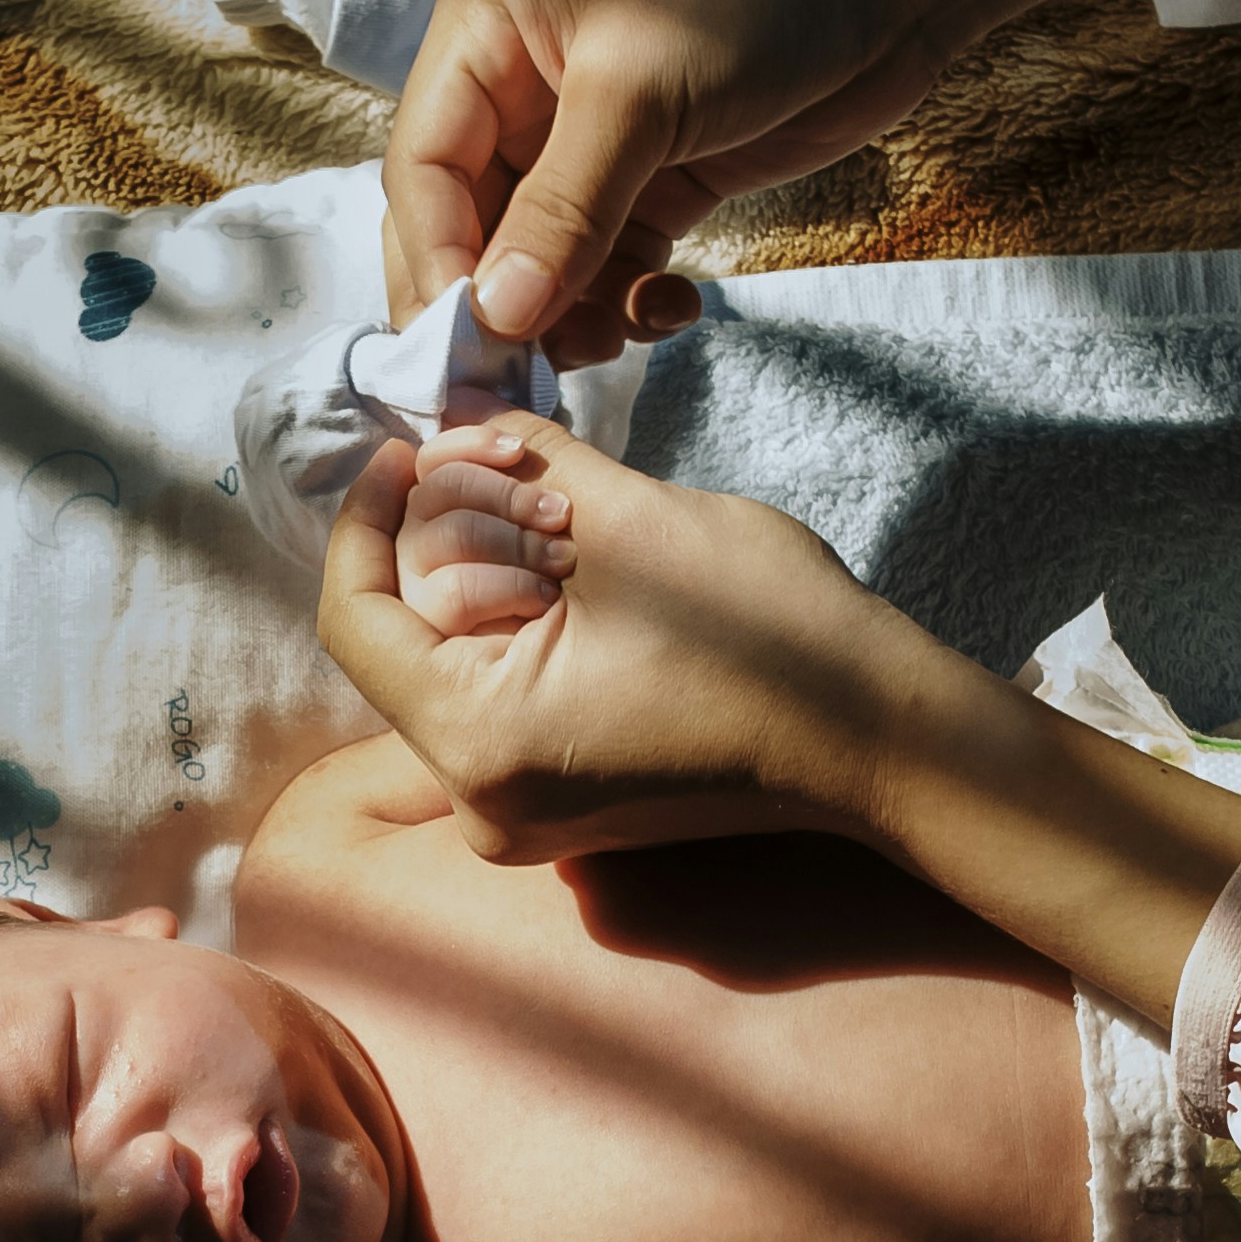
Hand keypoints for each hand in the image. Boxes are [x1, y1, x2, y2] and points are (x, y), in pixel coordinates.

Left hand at [317, 413, 935, 861]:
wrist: (883, 741)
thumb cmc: (769, 637)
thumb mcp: (627, 518)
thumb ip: (513, 463)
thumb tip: (447, 424)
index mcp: (479, 743)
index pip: (357, 621)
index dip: (368, 519)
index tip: (405, 450)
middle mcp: (484, 804)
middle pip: (407, 642)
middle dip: (444, 537)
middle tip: (505, 460)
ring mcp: (525, 817)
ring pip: (457, 666)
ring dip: (488, 575)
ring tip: (556, 510)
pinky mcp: (568, 808)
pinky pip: (505, 701)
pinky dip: (524, 626)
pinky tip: (579, 573)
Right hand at [379, 0, 944, 360]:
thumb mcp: (642, 94)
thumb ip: (563, 211)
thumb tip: (494, 316)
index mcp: (483, 32)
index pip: (422, 171)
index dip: (435, 266)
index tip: (468, 352)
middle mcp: (521, 85)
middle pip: (469, 225)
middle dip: (498, 304)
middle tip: (527, 382)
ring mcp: (589, 137)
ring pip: (540, 260)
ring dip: (567, 315)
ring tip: (614, 343)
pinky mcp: (657, 176)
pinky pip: (610, 263)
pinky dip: (628, 302)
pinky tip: (673, 310)